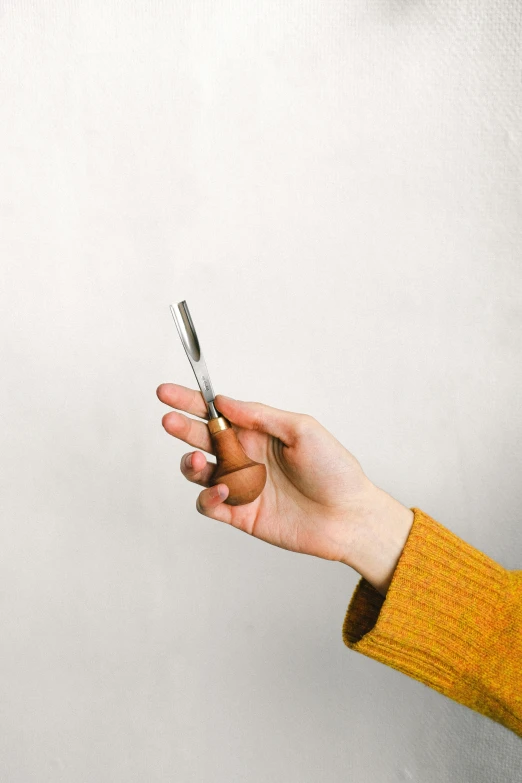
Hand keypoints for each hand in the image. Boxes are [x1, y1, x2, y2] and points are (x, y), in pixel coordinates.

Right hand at [157, 384, 412, 594]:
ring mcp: (240, 485)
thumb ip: (260, 415)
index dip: (189, 401)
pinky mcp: (240, 514)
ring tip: (200, 461)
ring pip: (198, 472)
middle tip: (170, 420)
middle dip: (181, 427)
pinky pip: (209, 504)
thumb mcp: (302, 430)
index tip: (166, 392)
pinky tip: (221, 491)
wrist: (348, 517)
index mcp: (257, 432)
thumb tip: (224, 402)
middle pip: (200, 438)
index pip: (215, 413)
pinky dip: (207, 497)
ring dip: (191, 464)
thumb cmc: (334, 469)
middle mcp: (245, 456)